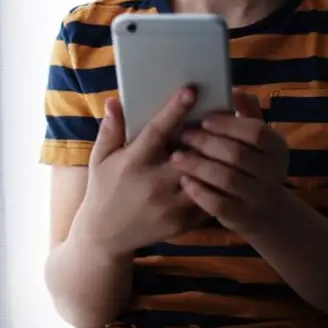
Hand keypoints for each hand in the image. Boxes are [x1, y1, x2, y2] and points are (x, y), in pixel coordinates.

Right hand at [71, 88, 208, 257]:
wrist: (105, 236)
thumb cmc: (104, 189)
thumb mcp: (99, 158)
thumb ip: (110, 129)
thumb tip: (115, 100)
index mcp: (132, 163)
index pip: (157, 132)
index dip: (174, 110)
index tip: (191, 91)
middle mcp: (153, 184)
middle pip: (189, 155)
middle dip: (206, 135)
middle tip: (220, 114)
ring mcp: (169, 206)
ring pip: (204, 178)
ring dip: (215, 159)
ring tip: (228, 140)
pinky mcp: (182, 223)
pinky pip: (208, 199)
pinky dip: (218, 183)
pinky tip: (225, 168)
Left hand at [171, 88, 289, 234]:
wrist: (263, 210)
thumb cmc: (252, 163)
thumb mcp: (255, 139)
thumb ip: (246, 113)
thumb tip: (233, 90)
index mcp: (277, 148)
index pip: (255, 131)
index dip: (228, 124)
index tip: (204, 119)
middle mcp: (274, 173)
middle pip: (237, 154)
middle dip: (207, 143)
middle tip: (184, 135)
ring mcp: (259, 197)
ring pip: (226, 179)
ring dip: (199, 166)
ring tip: (177, 156)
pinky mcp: (242, 217)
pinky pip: (218, 204)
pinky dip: (199, 191)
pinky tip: (185, 180)